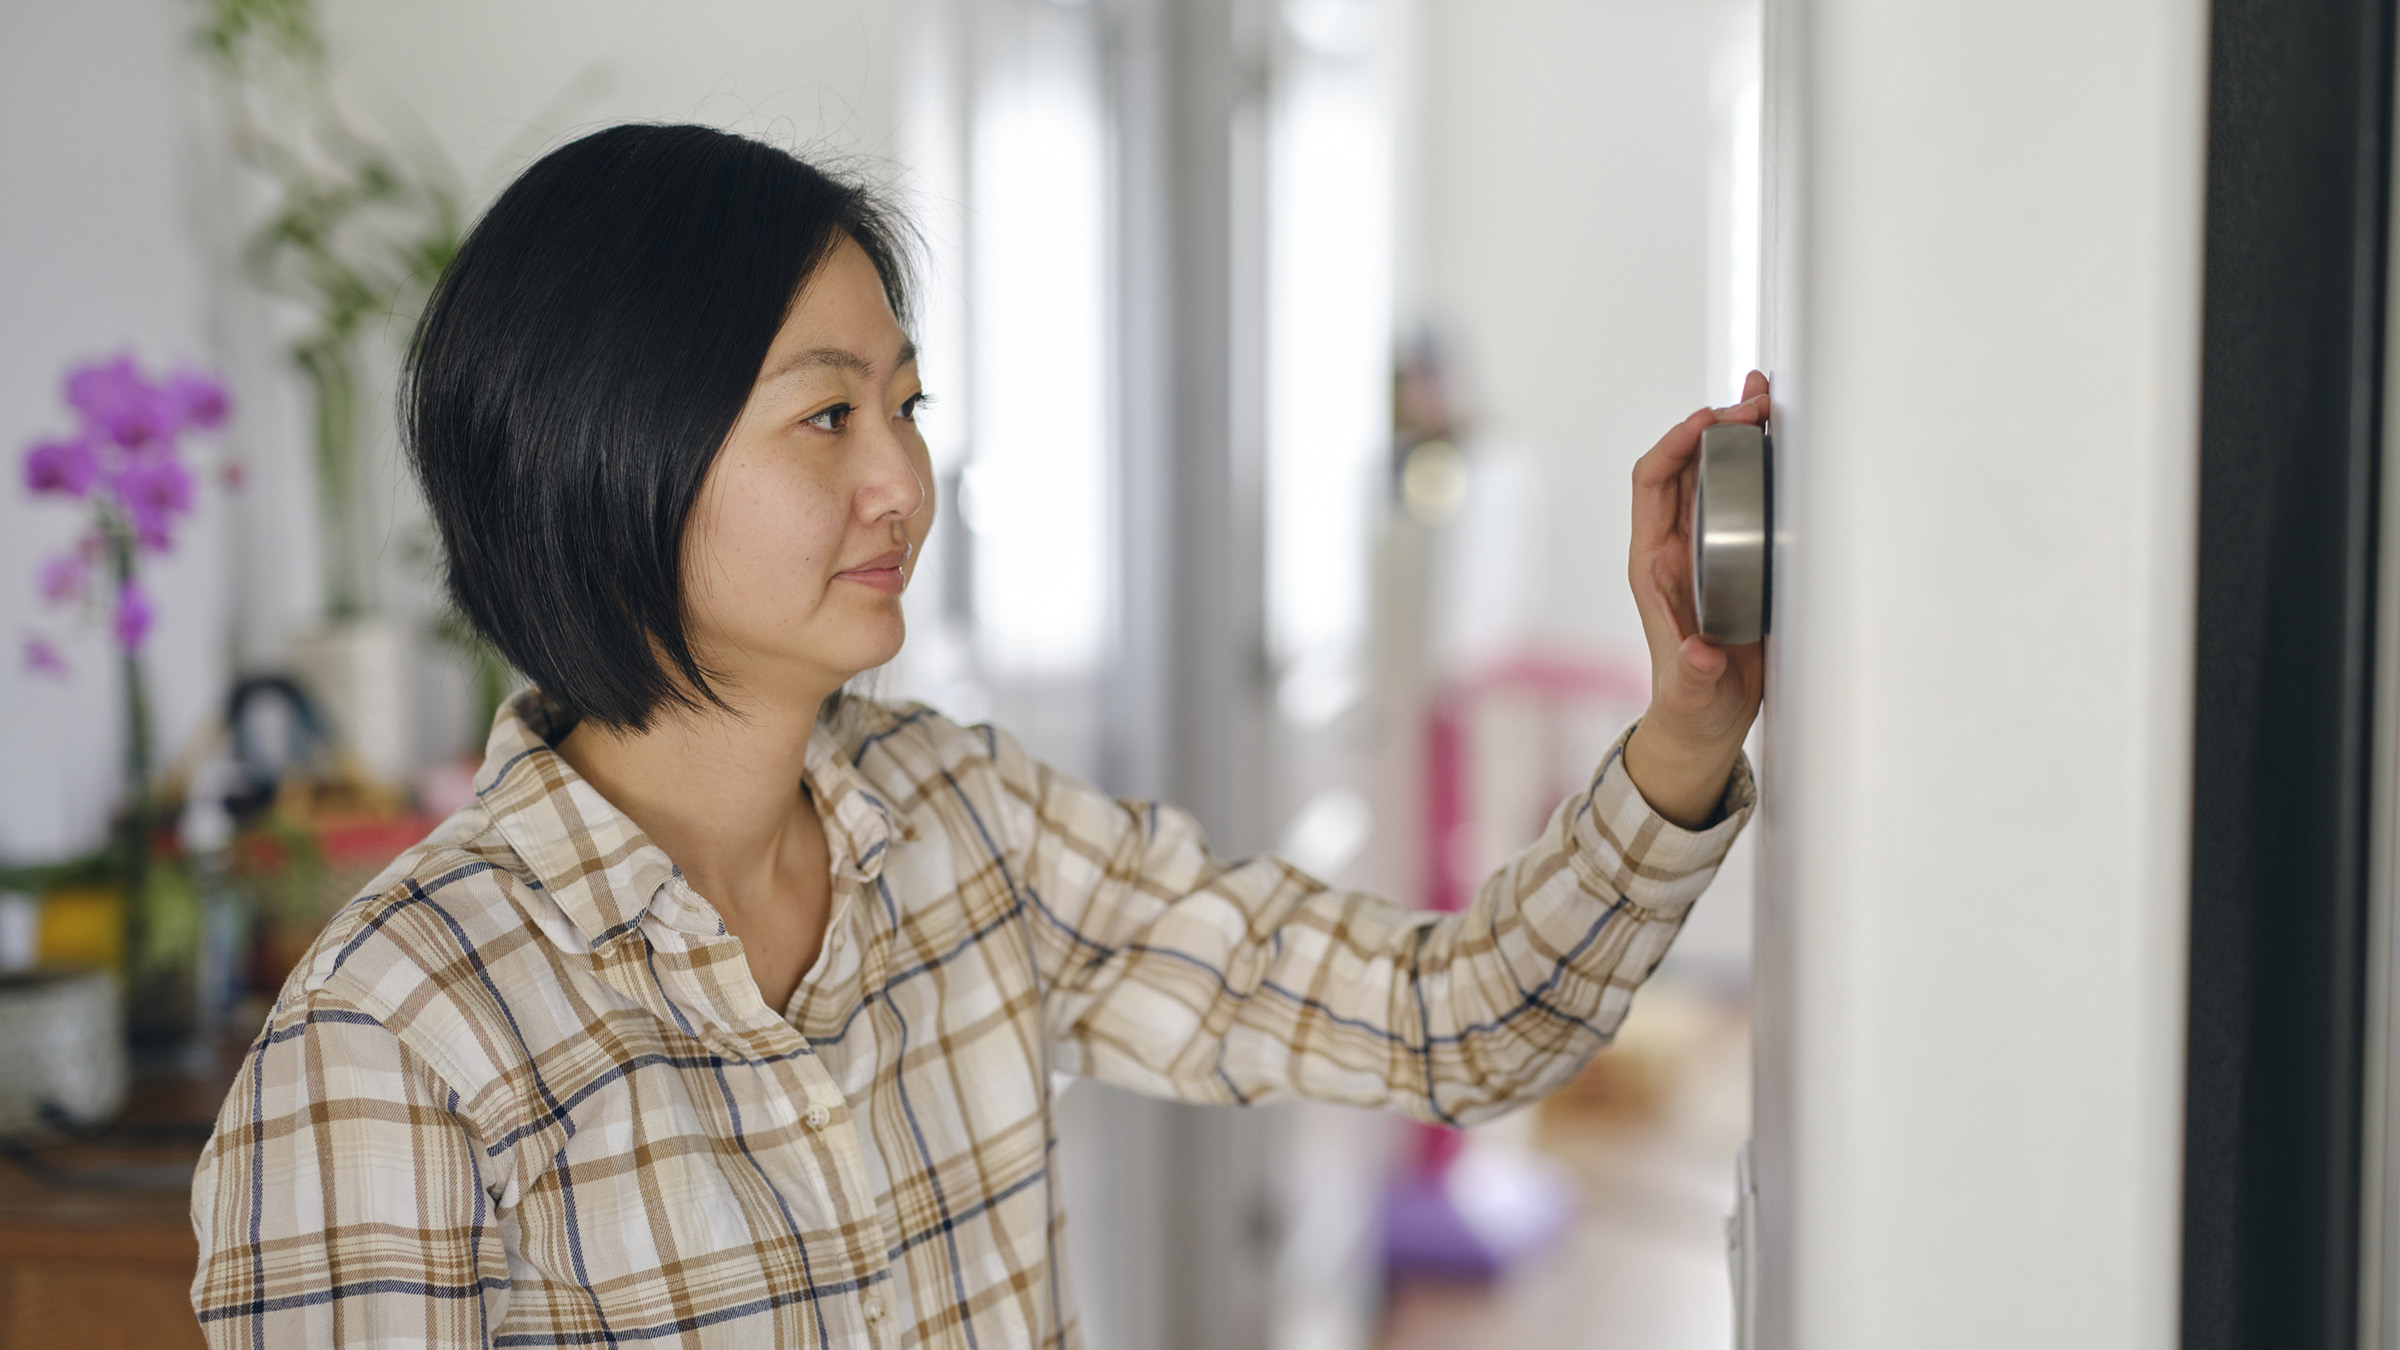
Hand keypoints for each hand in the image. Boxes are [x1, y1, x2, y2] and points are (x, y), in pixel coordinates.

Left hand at [1621, 371, 1769, 827]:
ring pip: (1714, 474)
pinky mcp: (1736, 557)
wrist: (1705, 723)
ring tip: (1769, 399)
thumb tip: (1701, 656)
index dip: (1676, 445)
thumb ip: (1695, 677)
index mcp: (1653, 564)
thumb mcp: (1694, 694)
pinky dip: (1763, 464)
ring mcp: (1705, 548)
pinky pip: (1744, 497)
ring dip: (1740, 434)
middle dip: (1715, 424)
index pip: (1651, 484)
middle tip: (1756, 399)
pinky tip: (1787, 440)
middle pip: (1685, 464)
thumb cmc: (1693, 705)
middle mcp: (1674, 546)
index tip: (1710, 421)